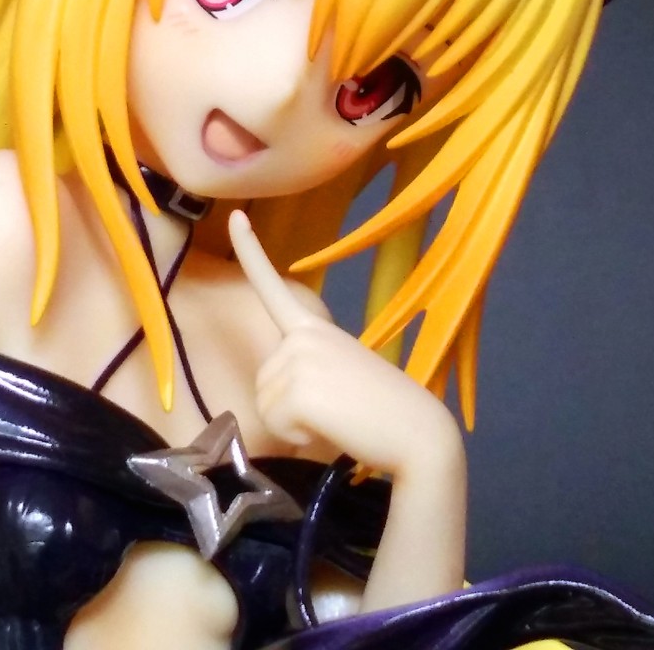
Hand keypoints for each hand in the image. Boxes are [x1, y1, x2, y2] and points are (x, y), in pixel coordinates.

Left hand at [229, 210, 462, 478]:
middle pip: (263, 382)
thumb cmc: (383, 412)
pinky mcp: (298, 388)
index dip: (249, 251)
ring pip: (265, 405)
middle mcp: (304, 333)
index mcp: (315, 328)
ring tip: (338, 418)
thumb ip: (309, 370)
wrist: (418, 433)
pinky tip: (333, 429)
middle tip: (337, 410)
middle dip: (289, 408)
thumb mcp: (340, 376)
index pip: (272, 287)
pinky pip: (275, 423)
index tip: (235, 216)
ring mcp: (300, 357)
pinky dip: (297, 437)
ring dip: (294, 424)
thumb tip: (290, 393)